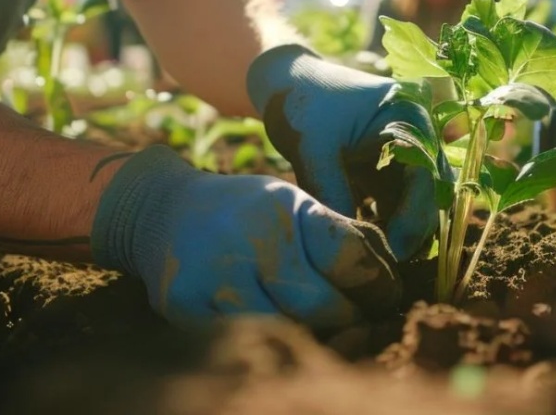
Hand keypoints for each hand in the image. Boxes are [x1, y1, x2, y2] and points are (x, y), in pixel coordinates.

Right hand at [91, 146, 399, 329]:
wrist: (164, 212)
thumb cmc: (247, 214)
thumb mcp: (294, 205)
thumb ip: (340, 235)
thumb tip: (390, 279)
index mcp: (286, 207)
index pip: (348, 256)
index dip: (377, 285)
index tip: (384, 298)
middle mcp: (251, 238)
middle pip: (320, 306)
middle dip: (347, 322)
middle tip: (358, 327)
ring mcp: (216, 276)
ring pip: (284, 333)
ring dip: (310, 341)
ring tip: (322, 335)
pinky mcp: (187, 307)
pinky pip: (244, 345)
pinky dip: (269, 349)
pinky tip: (280, 340)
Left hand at [246, 45, 437, 260]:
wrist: (285, 83)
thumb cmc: (301, 102)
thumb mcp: (313, 145)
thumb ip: (331, 189)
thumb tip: (348, 242)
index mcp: (410, 118)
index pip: (427, 177)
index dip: (413, 219)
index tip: (389, 253)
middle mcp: (419, 136)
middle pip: (430, 195)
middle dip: (411, 232)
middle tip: (381, 267)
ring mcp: (406, 154)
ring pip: (417, 205)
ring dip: (400, 233)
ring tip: (370, 260)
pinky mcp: (389, 170)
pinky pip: (397, 206)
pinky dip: (385, 227)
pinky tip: (362, 245)